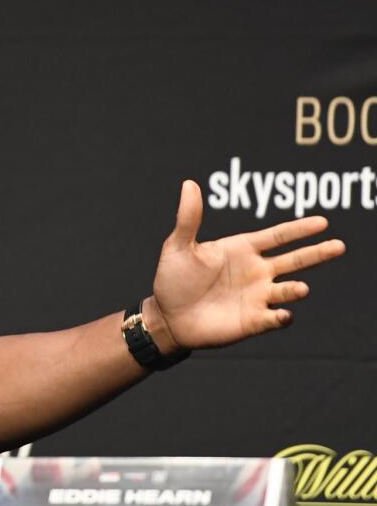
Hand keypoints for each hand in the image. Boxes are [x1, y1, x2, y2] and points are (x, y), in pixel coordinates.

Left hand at [148, 180, 344, 351]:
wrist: (167, 317)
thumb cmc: (173, 278)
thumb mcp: (179, 246)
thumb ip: (189, 218)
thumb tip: (189, 184)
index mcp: (242, 249)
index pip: (277, 236)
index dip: (299, 229)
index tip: (322, 222)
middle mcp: (256, 272)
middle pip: (294, 260)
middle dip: (316, 253)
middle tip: (339, 246)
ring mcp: (257, 297)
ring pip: (286, 290)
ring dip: (296, 289)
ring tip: (301, 287)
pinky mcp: (253, 321)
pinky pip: (274, 319)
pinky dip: (282, 317)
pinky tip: (283, 314)